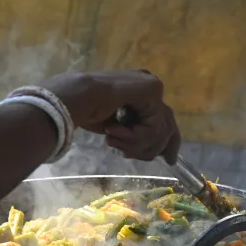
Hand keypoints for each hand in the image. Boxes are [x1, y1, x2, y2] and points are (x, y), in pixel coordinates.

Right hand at [44, 70, 180, 162]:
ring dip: (135, 143)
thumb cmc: (87, 110)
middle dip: (158, 147)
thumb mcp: (118, 125)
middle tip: (145, 158)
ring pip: (160, 130)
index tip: (167, 160)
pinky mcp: (151, 91)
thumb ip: (135, 130)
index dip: (164, 142)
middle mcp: (151, 86)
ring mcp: (153, 87)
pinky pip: (154, 127)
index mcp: (143, 91)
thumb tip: (152, 150)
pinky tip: (113, 131)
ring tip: (112, 140)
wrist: (76, 97)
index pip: (164, 119)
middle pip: (168, 125)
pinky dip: (134, 137)